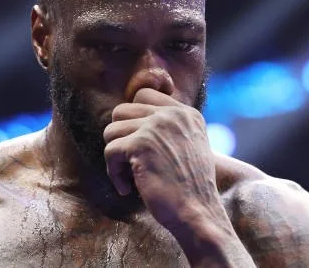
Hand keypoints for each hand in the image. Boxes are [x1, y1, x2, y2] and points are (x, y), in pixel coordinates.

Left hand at [103, 87, 218, 230]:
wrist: (198, 213)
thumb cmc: (189, 188)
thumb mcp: (188, 146)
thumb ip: (167, 128)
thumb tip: (128, 118)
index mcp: (186, 113)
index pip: (143, 94)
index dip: (133, 120)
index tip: (137, 145)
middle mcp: (172, 114)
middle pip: (121, 110)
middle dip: (120, 138)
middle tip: (129, 161)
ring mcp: (156, 127)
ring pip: (111, 130)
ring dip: (115, 157)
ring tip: (129, 176)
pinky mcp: (140, 144)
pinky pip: (109, 151)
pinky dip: (114, 174)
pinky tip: (127, 189)